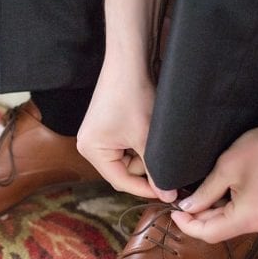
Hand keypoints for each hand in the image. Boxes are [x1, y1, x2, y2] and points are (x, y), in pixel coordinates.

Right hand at [77, 65, 175, 201]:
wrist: (130, 62)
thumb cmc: (133, 96)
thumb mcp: (146, 137)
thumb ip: (156, 169)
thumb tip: (168, 196)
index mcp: (91, 150)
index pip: (121, 181)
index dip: (145, 188)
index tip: (167, 192)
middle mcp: (89, 145)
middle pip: (123, 171)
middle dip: (145, 167)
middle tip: (166, 157)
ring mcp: (98, 135)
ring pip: (128, 159)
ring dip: (144, 153)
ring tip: (156, 136)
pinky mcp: (107, 127)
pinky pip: (126, 146)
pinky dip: (140, 143)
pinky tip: (150, 131)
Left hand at [169, 111, 257, 242]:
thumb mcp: (227, 168)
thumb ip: (204, 193)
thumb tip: (187, 207)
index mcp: (251, 218)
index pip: (210, 234)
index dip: (188, 225)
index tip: (175, 212)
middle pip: (224, 230)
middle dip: (204, 216)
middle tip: (187, 200)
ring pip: (238, 224)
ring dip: (220, 212)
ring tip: (208, 193)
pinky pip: (252, 218)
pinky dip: (237, 210)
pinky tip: (230, 193)